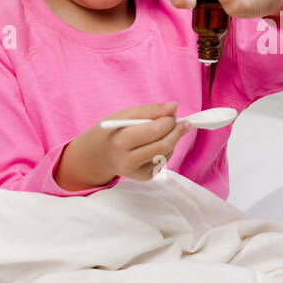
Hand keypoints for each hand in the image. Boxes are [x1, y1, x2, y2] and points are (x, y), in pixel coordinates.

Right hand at [74, 101, 190, 184]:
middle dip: (176, 131)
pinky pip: (164, 160)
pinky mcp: (146, 177)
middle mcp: (128, 162)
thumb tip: (174, 106)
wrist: (99, 156)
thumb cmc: (112, 132)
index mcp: (119, 143)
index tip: (173, 113)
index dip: (168, 120)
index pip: (153, 131)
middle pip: (164, 145)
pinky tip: (154, 145)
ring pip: (167, 152)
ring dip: (171, 139)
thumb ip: (150, 110)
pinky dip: (166, 149)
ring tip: (160, 132)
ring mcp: (137, 172)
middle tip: (183, 122)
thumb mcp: (124, 116)